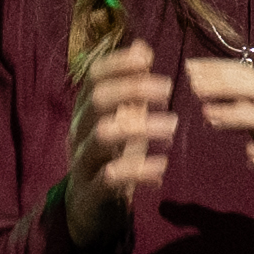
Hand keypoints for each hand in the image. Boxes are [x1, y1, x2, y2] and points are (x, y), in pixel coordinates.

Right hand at [63, 29, 182, 243]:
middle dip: (132, 89)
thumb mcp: (121, 118)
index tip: (147, 58)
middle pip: (97, 100)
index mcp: (86, 110)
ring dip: (141, 127)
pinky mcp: (92, 188)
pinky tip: (161, 167)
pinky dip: (138, 169)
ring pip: (104, 135)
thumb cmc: (111, 156)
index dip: (117, 63)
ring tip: (172, 126)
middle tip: (168, 89)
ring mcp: (84, 159)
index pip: (92, 77)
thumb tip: (142, 46)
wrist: (89, 207)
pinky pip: (112, 176)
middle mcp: (80, 130)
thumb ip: (130, 86)